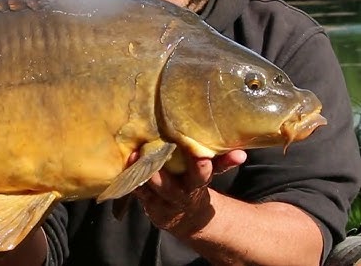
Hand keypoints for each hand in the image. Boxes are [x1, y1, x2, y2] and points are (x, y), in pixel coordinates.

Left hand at [132, 150, 246, 237]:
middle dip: (161, 173)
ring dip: (142, 173)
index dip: (200, 167)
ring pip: (149, 189)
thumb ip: (223, 162)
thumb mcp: (211, 175)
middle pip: (169, 187)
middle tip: (156, 152)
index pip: (200, 177)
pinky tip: (127, 161)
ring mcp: (160, 202)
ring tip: (136, 154)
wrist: (186, 217)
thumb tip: (241, 154)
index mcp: (197, 188)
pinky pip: (137, 190)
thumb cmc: (196, 186)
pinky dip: (131, 177)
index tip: (200, 155)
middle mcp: (177, 198)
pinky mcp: (146, 202)